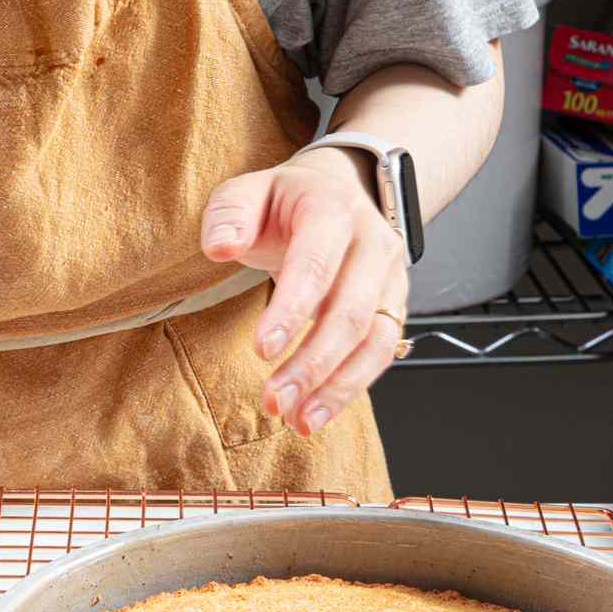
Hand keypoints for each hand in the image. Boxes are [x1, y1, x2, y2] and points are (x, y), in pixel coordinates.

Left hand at [200, 148, 407, 435]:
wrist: (339, 190)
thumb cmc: (285, 201)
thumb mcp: (248, 191)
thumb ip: (229, 214)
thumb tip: (220, 246)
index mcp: (332, 209)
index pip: (315, 264)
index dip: (291, 310)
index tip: (261, 350)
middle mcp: (372, 243)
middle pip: (350, 312)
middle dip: (312, 364)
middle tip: (274, 400)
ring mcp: (389, 277)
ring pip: (374, 340)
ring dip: (337, 386)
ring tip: (298, 421)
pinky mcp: (392, 306)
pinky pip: (380, 353)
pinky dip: (349, 388)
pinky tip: (315, 413)